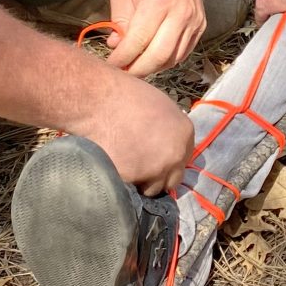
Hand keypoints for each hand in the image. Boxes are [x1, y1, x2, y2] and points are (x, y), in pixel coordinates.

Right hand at [74, 75, 191, 194]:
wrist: (100, 100)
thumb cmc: (126, 96)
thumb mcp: (160, 106)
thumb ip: (169, 130)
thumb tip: (166, 143)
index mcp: (185, 133)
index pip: (183, 160)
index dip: (168, 162)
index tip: (155, 161)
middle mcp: (176, 154)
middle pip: (171, 180)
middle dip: (157, 177)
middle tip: (140, 169)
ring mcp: (156, 169)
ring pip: (151, 189)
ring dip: (140, 183)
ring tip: (124, 169)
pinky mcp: (134, 178)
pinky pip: (130, 189)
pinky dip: (122, 183)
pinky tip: (113, 169)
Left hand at [107, 0, 204, 76]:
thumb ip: (120, 22)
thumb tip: (116, 47)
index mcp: (158, 2)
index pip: (138, 41)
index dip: (121, 58)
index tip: (109, 65)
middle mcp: (181, 13)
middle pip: (158, 56)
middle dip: (137, 70)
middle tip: (122, 74)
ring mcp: (195, 20)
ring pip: (173, 58)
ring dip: (152, 68)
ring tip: (134, 67)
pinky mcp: (201, 25)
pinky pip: (183, 52)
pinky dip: (167, 60)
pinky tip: (152, 58)